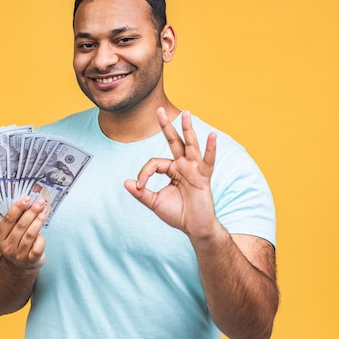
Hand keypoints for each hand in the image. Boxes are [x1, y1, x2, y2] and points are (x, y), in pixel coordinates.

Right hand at [0, 196, 47, 269]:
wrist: (21, 266)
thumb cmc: (17, 244)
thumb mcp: (11, 234)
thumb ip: (14, 220)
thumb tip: (25, 199)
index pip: (8, 220)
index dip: (17, 208)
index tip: (26, 198)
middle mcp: (7, 248)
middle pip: (20, 226)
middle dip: (31, 211)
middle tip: (39, 202)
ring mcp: (19, 255)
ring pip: (30, 234)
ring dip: (39, 220)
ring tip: (45, 210)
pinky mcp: (31, 260)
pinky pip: (38, 245)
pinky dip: (41, 237)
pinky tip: (43, 232)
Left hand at [124, 107, 218, 237]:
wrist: (194, 228)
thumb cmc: (177, 214)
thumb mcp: (154, 202)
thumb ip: (141, 193)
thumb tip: (126, 182)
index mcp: (171, 170)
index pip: (154, 163)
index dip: (144, 173)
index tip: (140, 186)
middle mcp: (183, 165)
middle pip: (173, 142)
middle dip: (166, 126)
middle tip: (158, 110)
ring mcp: (194, 169)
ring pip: (189, 145)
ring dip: (187, 129)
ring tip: (185, 113)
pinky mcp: (203, 177)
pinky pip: (208, 161)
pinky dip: (210, 149)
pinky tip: (212, 135)